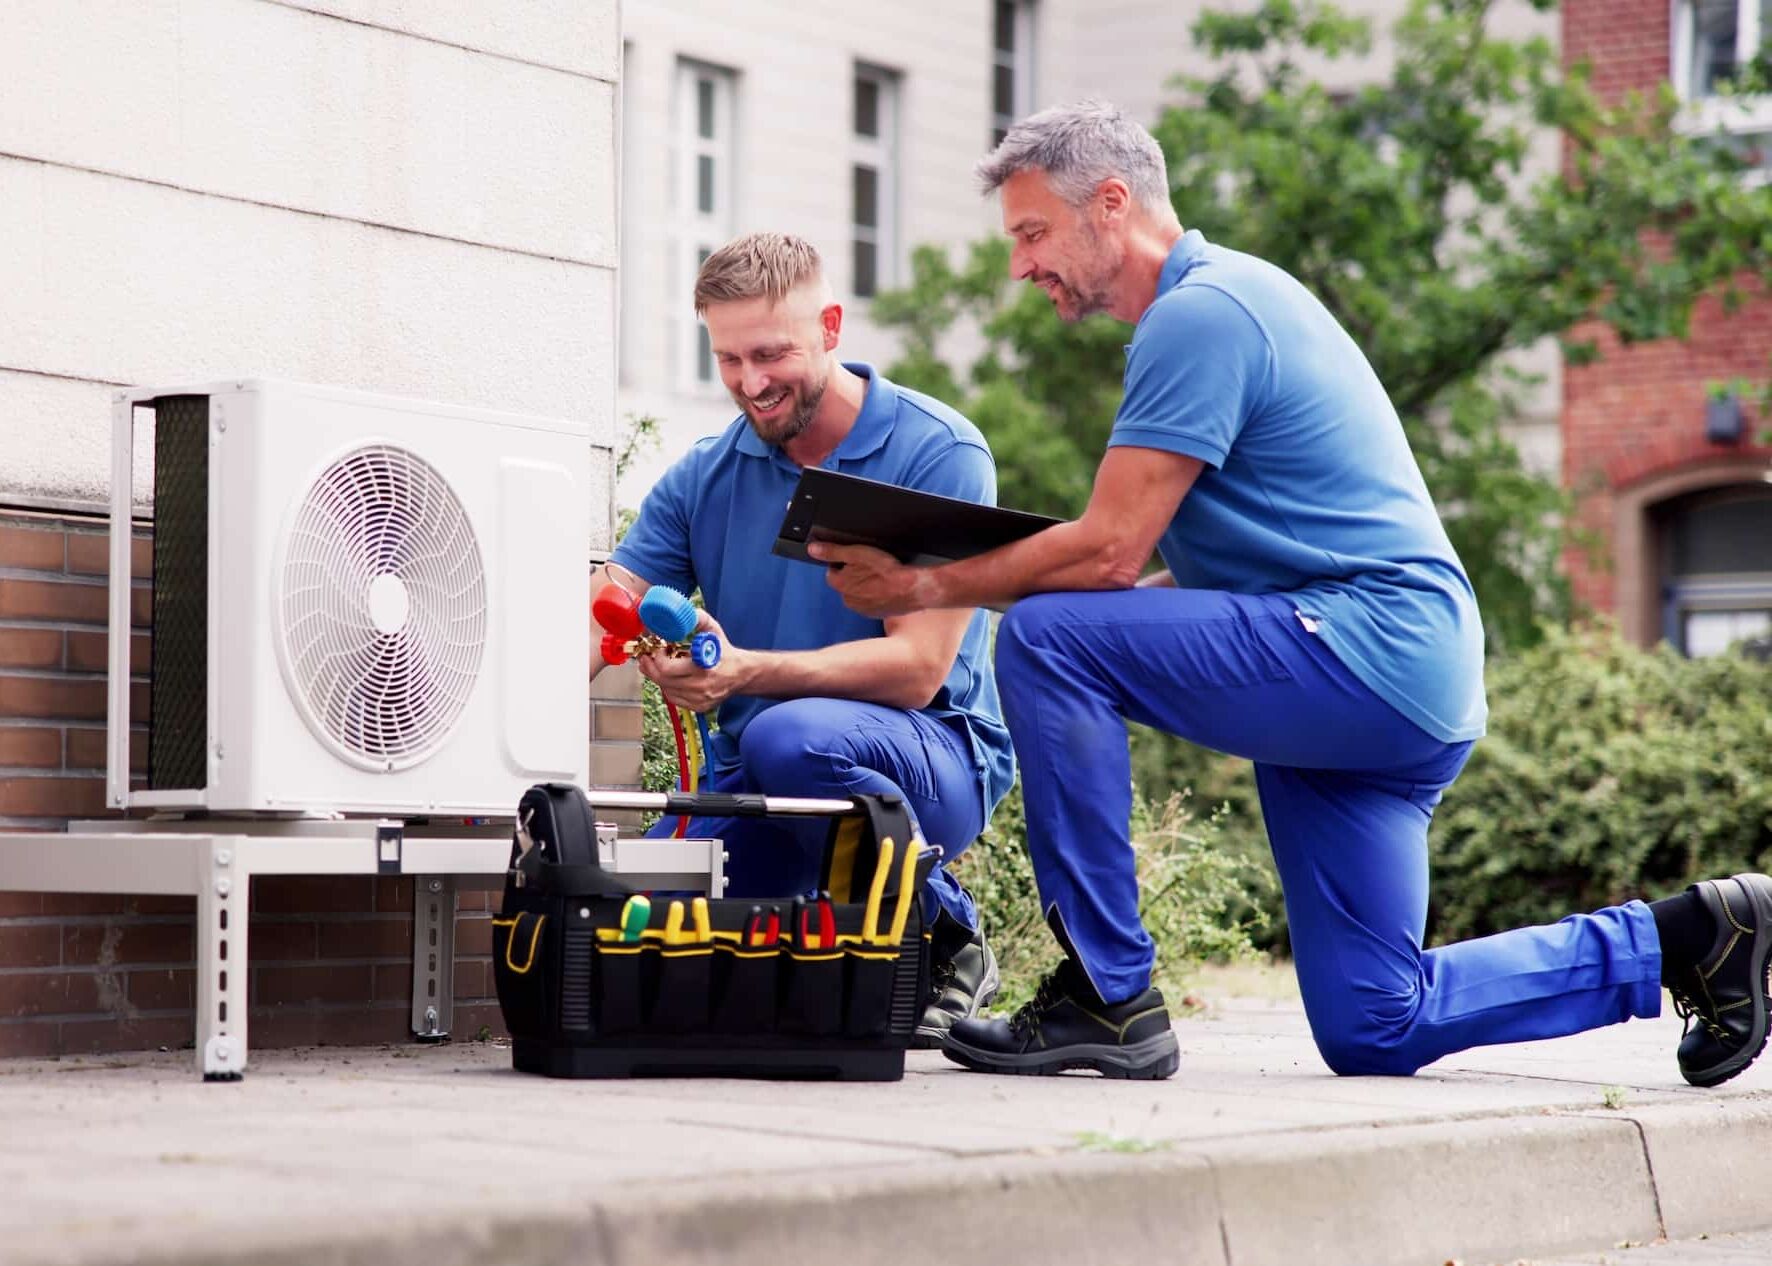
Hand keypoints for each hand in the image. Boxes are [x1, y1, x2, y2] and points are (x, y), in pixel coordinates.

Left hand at [635, 609, 746, 712]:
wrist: (742, 674)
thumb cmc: (724, 652)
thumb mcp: (713, 631)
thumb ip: (698, 619)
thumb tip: (684, 611)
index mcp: (704, 667)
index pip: (667, 669)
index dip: (657, 658)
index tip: (658, 648)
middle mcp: (702, 686)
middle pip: (662, 680)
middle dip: (650, 667)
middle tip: (647, 657)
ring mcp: (700, 699)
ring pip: (666, 690)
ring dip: (657, 677)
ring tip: (656, 666)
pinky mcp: (698, 706)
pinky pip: (673, 698)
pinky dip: (667, 687)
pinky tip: (669, 678)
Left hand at [808, 542, 936, 617]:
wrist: (913, 589)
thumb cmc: (887, 571)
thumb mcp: (857, 553)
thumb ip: (832, 551)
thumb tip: (812, 549)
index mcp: (840, 585)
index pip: (832, 571)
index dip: (842, 562)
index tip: (855, 558)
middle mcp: (848, 600)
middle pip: (846, 583)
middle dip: (855, 575)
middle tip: (871, 566)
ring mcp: (863, 610)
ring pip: (860, 593)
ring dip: (867, 586)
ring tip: (882, 576)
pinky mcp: (878, 614)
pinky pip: (873, 602)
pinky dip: (878, 595)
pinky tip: (888, 587)